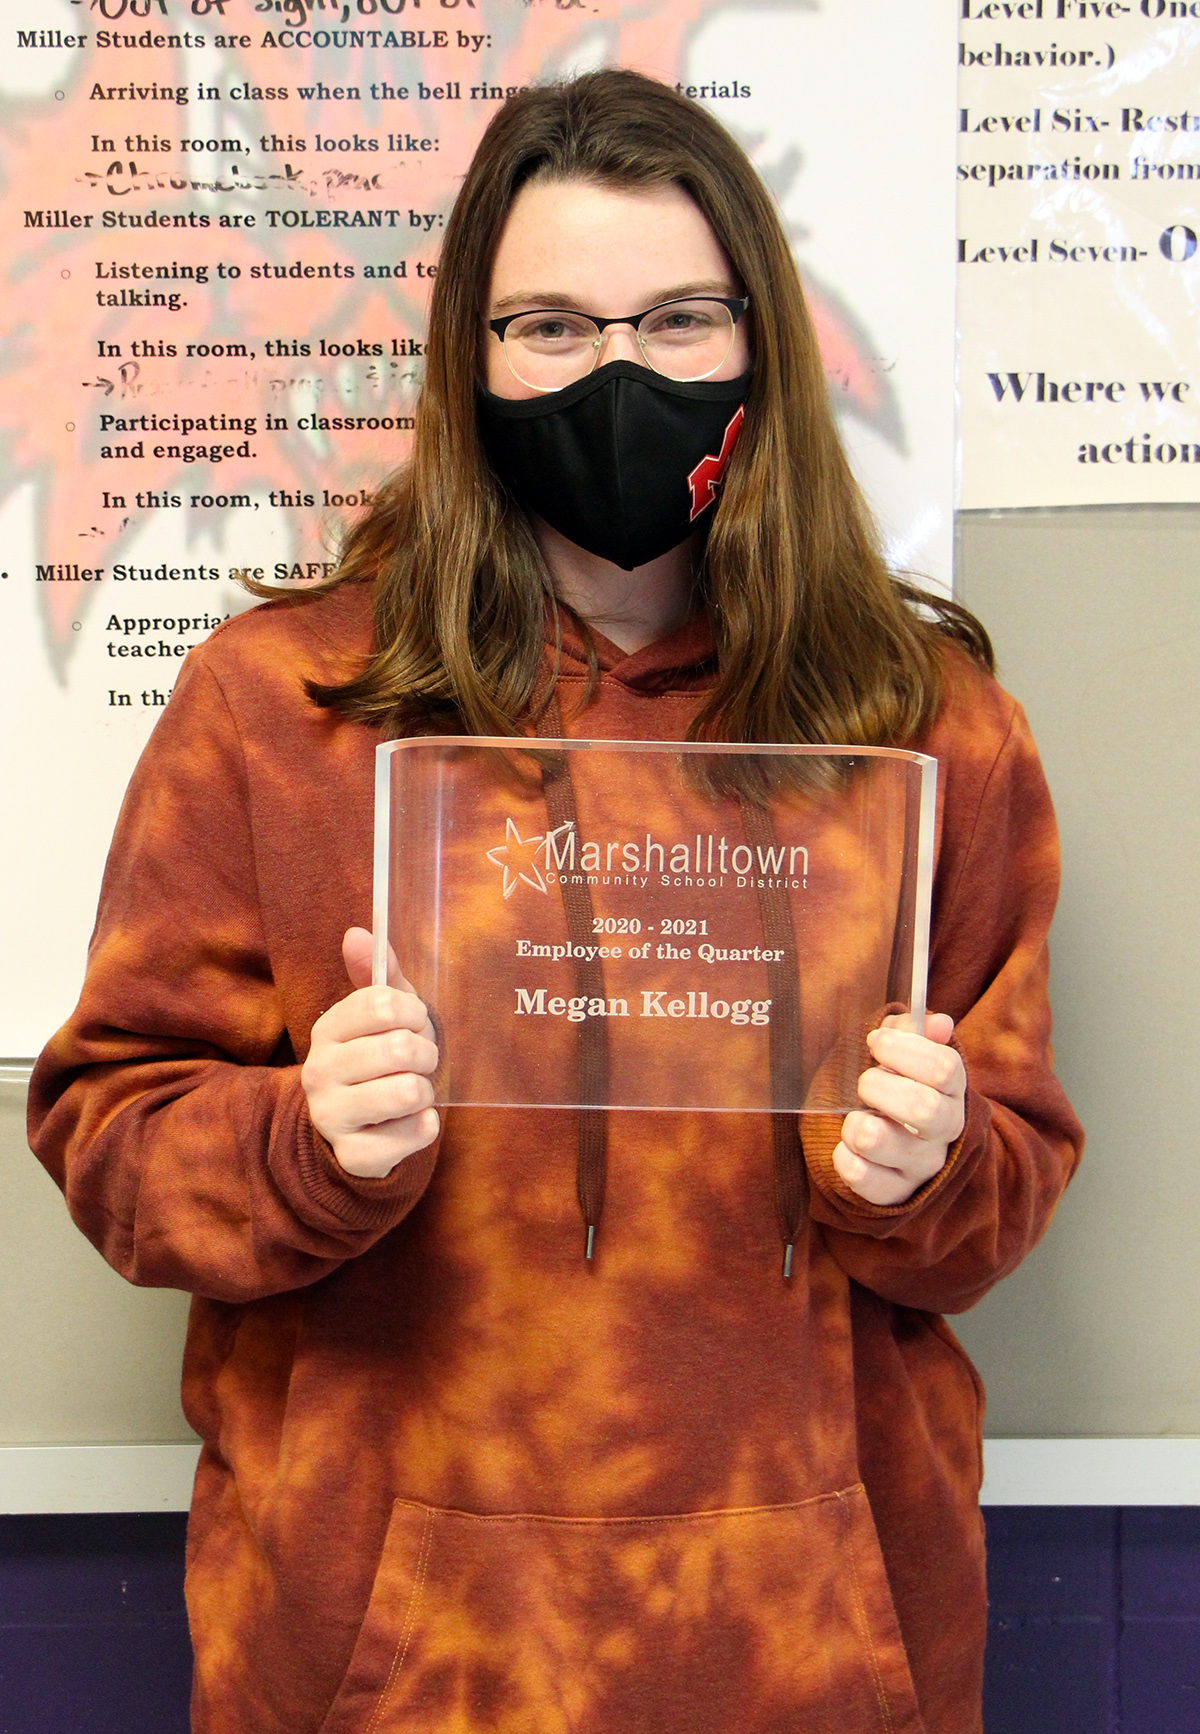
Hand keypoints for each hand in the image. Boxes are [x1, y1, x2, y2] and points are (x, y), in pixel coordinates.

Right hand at [301, 927, 439, 1177]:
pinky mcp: (353, 1156)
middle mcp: (320, 1071)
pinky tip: (409, 1123)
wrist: (357, 1133)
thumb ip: (378, 974)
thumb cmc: (377, 1062)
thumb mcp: (380, 1017)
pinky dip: (426, 1127)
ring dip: (425, 1091)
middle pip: (400, 1048)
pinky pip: (415, 1133)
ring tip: (413, 1092)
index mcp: (327, 1029)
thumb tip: (359, 932)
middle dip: (427, 1054)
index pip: (382, 1004)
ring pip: (408, 1092)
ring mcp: (332, 1117)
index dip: (414, 1012)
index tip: (414, 1022)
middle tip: (419, 1062)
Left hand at [833, 1013, 965, 1206]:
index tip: (876, 1042)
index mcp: (952, 1092)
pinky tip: (847, 1148)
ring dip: (857, 1124)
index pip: (945, 1069)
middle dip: (879, 1086)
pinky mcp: (894, 1194)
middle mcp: (944, 1131)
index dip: (904, 1049)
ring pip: (883, 1142)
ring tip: (856, 1119)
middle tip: (865, 1083)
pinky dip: (845, 1158)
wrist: (890, 1150)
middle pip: (923, 1108)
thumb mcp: (904, 1055)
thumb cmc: (896, 1088)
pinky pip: (862, 1177)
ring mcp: (920, 1166)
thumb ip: (914, 1031)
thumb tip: (937, 1023)